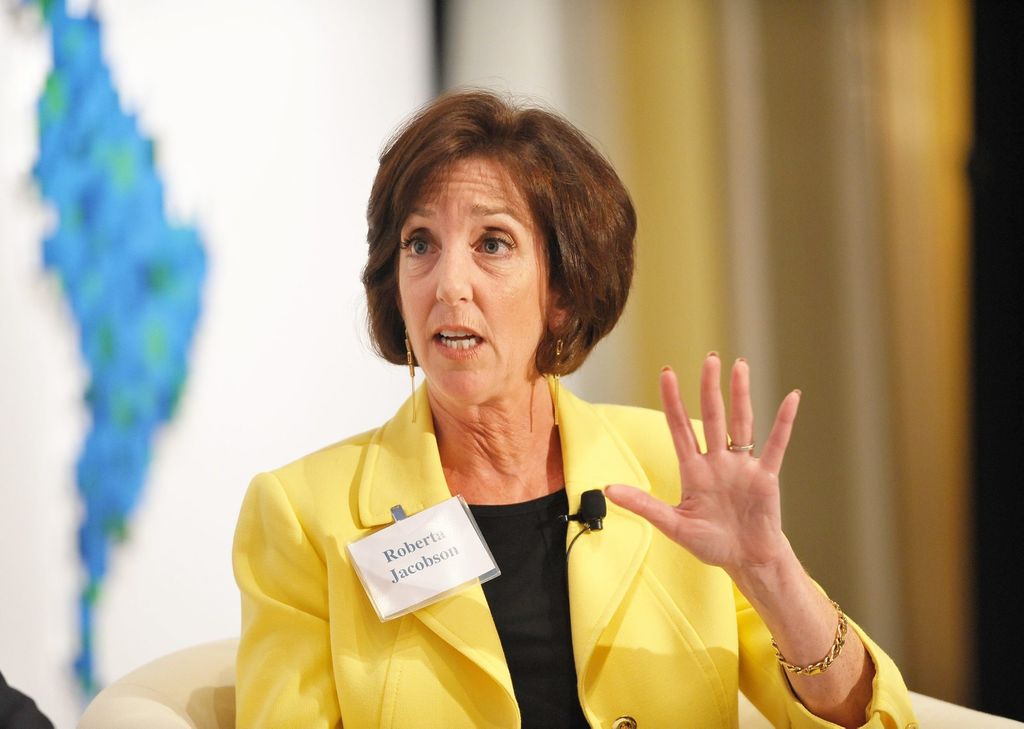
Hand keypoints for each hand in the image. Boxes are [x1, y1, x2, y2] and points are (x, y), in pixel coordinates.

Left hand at [605, 354, 800, 576]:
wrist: (746, 561)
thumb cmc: (711, 543)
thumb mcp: (673, 525)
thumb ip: (644, 504)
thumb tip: (608, 490)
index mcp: (694, 470)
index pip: (679, 427)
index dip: (673, 401)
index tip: (667, 373)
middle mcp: (718, 461)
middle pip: (712, 416)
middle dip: (709, 387)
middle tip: (709, 358)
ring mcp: (742, 466)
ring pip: (741, 422)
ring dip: (740, 394)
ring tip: (740, 365)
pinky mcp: (766, 476)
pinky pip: (775, 444)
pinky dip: (784, 422)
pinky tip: (791, 398)